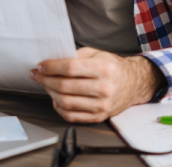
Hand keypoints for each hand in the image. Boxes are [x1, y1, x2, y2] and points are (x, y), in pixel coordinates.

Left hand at [31, 48, 163, 122]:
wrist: (133, 84)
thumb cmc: (112, 68)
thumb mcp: (97, 53)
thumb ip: (75, 55)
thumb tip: (51, 61)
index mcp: (103, 69)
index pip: (69, 68)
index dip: (51, 67)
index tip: (41, 66)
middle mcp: (104, 88)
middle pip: (64, 86)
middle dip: (45, 80)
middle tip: (38, 75)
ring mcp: (102, 105)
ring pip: (65, 102)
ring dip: (50, 93)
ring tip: (46, 85)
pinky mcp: (99, 116)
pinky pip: (72, 115)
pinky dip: (58, 107)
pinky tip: (55, 99)